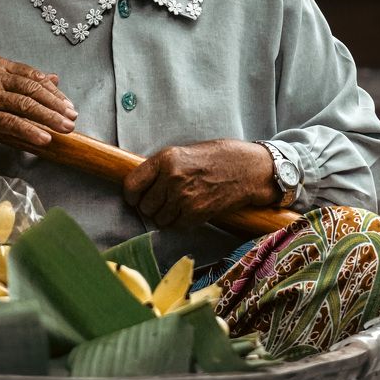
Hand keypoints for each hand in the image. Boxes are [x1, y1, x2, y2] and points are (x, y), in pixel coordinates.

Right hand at [0, 56, 77, 168]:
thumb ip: (24, 83)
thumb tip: (55, 78)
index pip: (33, 75)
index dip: (54, 91)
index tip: (69, 105)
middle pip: (31, 88)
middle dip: (56, 104)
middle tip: (72, 117)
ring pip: (24, 104)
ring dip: (48, 118)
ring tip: (65, 128)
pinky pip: (10, 121)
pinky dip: (30, 130)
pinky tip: (43, 138)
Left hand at [123, 139, 278, 228]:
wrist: (247, 168)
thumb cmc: (217, 158)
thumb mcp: (184, 153)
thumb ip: (162, 168)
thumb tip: (141, 186)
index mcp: (165, 159)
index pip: (132, 184)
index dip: (131, 195)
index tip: (135, 198)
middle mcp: (172, 178)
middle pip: (145, 206)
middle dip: (152, 207)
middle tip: (164, 201)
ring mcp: (184, 197)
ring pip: (159, 220)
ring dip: (166, 217)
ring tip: (180, 205)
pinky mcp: (196, 213)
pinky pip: (177, 226)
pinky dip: (181, 222)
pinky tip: (191, 210)